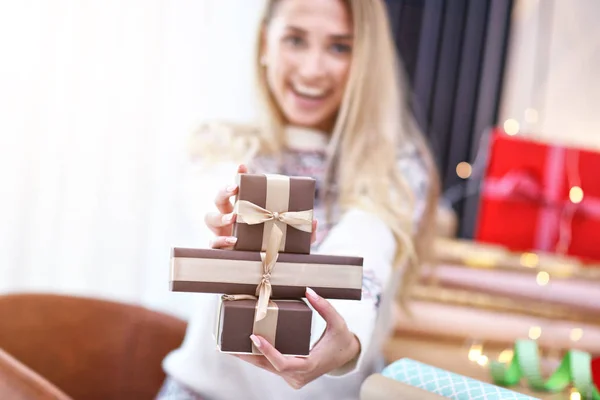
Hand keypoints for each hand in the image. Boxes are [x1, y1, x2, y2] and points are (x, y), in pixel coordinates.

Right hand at [204, 164, 317, 248]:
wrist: (268, 274)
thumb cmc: (277, 251)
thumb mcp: (293, 242)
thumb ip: (304, 232)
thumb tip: (314, 221)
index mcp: (247, 210)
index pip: (240, 188)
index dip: (239, 175)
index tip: (242, 166)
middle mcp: (231, 218)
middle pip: (219, 198)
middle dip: (224, 190)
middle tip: (234, 189)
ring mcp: (223, 233)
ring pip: (210, 217)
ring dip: (220, 216)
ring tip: (233, 218)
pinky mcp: (220, 249)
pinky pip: (212, 243)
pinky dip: (220, 240)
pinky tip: (233, 241)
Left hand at [233, 287, 360, 389]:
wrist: (348, 355)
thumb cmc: (342, 339)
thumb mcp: (338, 322)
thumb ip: (324, 307)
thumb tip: (308, 290)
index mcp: (310, 365)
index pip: (283, 363)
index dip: (267, 352)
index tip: (253, 337)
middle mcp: (299, 376)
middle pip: (268, 367)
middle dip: (248, 356)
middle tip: (228, 345)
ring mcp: (294, 378)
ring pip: (267, 368)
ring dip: (250, 357)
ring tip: (230, 346)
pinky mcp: (291, 375)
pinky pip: (272, 367)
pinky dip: (259, 357)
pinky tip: (245, 348)